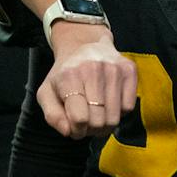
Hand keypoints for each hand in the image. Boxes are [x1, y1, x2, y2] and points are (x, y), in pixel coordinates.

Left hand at [39, 23, 137, 137]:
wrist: (84, 45)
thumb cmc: (65, 75)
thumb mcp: (47, 93)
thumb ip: (52, 115)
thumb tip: (67, 131)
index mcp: (69, 76)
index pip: (79, 118)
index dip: (77, 129)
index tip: (74, 125)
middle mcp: (92, 69)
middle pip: (98, 121)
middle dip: (91, 129)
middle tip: (86, 120)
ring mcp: (113, 69)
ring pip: (115, 118)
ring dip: (105, 124)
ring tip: (96, 112)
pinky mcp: (129, 70)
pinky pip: (128, 108)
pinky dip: (119, 112)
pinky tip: (109, 102)